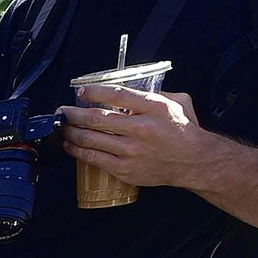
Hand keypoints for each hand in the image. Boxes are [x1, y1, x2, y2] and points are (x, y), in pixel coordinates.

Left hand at [59, 85, 214, 191]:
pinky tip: (71, 145)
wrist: (194, 162)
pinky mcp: (125, 169)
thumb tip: (132, 88)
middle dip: (73, 114)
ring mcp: (131, 151)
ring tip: (63, 127)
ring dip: (71, 132)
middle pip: (96, 118)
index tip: (82, 91)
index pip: (117, 95)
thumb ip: (155, 93)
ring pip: (90, 139)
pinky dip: (78, 151)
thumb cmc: (184, 131)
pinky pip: (94, 159)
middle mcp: (141, 128)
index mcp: (154, 108)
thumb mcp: (177, 102)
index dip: (95, 92)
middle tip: (63, 111)